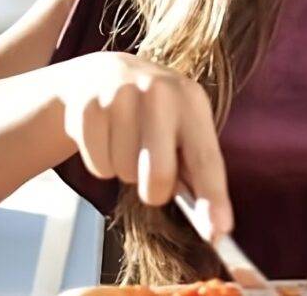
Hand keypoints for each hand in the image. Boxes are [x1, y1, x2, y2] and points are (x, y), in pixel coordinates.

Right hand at [57, 50, 232, 234]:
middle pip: (159, 175)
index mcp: (191, 99)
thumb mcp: (182, 125)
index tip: (219, 231)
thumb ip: (196, 169)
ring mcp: (120, 95)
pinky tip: (107, 137)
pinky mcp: (87, 107)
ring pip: (124, 173)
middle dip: (155, 190)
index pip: (205, 157)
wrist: (105, 74)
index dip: (213, 197)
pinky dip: (102, 164)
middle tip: (151, 173)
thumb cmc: (155, 113)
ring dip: (125, 170)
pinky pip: (97, 167)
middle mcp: (159, 92)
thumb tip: (214, 225)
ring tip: (127, 141)